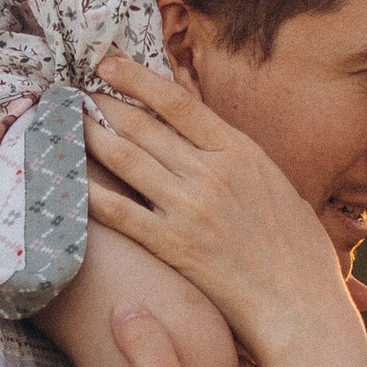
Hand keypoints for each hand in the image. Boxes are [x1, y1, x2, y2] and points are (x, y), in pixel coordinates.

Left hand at [86, 57, 351, 355]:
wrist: (300, 302)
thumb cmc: (297, 246)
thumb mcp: (274, 181)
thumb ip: (236, 154)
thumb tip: (202, 127)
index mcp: (240, 151)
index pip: (177, 101)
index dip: (136, 78)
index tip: (108, 64)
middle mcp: (210, 172)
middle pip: (142, 126)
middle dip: (102, 105)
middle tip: (74, 94)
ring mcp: (189, 208)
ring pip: (124, 159)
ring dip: (88, 137)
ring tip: (65, 125)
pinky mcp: (173, 245)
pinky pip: (119, 212)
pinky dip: (89, 193)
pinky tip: (67, 180)